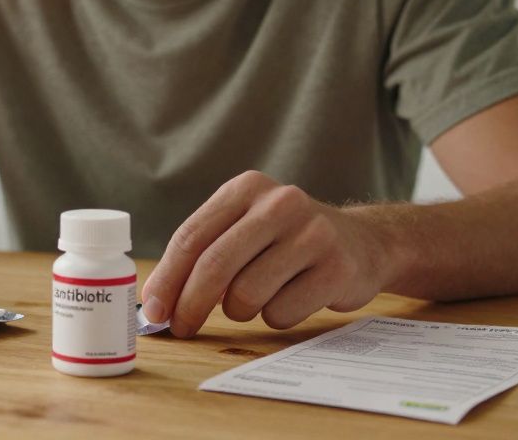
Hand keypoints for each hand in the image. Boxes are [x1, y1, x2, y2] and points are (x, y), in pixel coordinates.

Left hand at [141, 171, 388, 336]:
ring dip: (240, 310)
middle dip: (190, 304)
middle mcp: (280, 203)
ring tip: (256, 298)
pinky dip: (275, 317)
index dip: (167, 278)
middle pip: (214, 265)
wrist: (364, 242)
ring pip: (246, 294)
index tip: (153, 310)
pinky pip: (281, 313)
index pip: (191, 236)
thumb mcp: (246, 226)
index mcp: (246, 188)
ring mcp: (312, 234)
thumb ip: (204, 252)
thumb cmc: (287, 240)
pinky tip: (291, 298)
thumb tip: (158, 301)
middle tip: (181, 328)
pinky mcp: (337, 268)